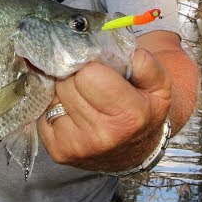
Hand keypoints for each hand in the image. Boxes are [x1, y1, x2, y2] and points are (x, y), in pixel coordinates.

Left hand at [37, 45, 172, 171]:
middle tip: (87, 79)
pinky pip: (43, 113)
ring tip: (80, 95)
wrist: (132, 153)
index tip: (97, 67)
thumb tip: (111, 49)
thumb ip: (142, 63)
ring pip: (52, 97)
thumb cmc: (143, 111)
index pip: (87, 74)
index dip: (90, 65)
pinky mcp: (58, 152)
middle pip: (66, 83)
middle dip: (74, 75)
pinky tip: (70, 109)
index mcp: (129, 116)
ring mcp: (76, 146)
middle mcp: (101, 135)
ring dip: (62, 91)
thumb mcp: (157, 85)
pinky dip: (54, 106)